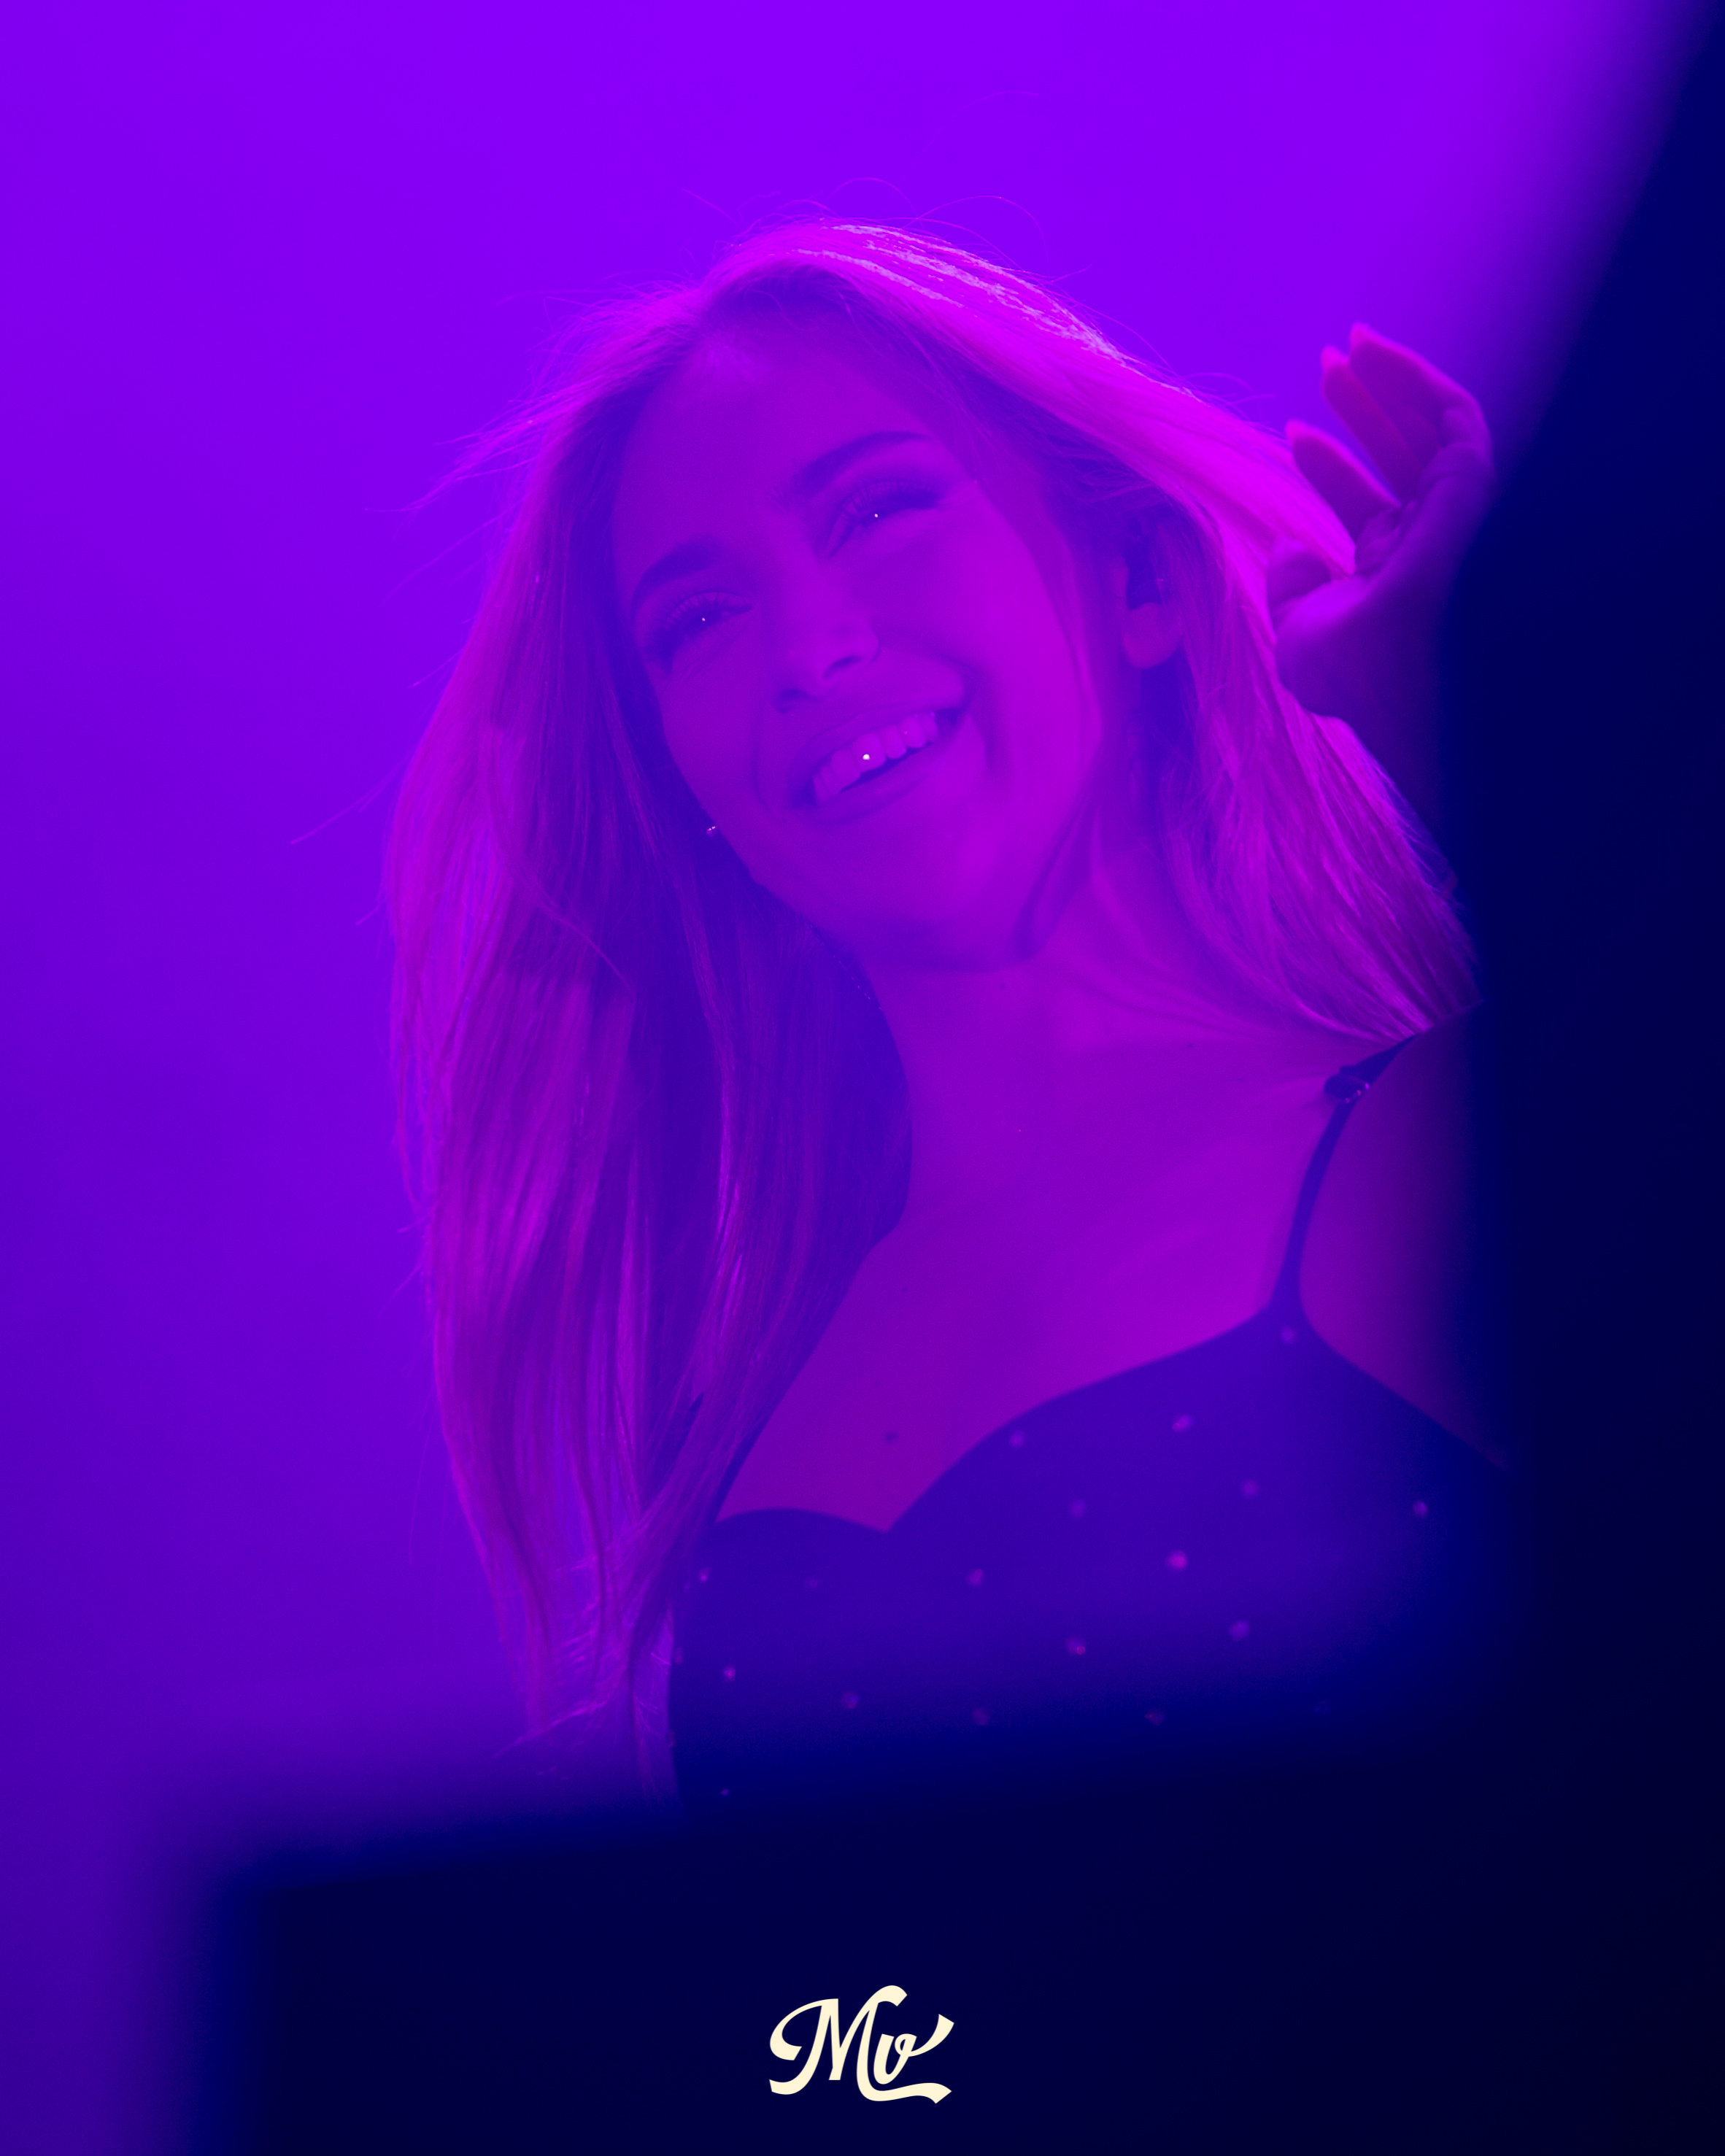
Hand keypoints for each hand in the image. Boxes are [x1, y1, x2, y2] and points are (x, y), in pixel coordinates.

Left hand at [1269, 325, 1495, 837]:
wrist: (1402, 680)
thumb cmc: (1356, 676)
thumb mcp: (1301, 636)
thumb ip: (1291, 593)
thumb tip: (1287, 547)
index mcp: (1396, 575)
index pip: (1368, 504)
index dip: (1331, 467)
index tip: (1294, 433)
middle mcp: (1430, 542)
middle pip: (1399, 458)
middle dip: (1364, 410)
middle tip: (1328, 365)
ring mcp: (1454, 515)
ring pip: (1427, 430)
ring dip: (1388, 384)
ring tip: (1347, 346)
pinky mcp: (1472, 486)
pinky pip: (1454, 416)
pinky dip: (1416, 381)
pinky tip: (1378, 354)